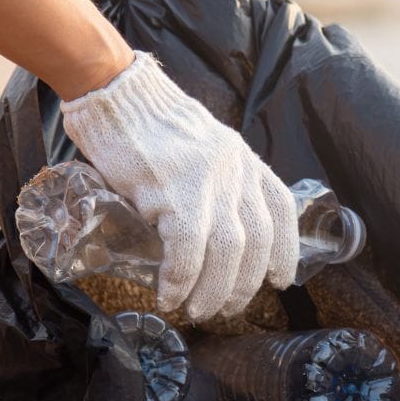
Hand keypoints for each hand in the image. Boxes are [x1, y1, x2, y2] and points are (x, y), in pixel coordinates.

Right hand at [59, 52, 297, 319]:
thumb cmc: (146, 124)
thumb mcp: (198, 147)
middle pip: (257, 240)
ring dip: (213, 290)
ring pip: (227, 251)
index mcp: (243, 158)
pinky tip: (170, 293)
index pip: (281, 209)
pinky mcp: (172, 191)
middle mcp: (234, 169)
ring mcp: (206, 180)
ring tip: (197, 310)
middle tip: (225, 308)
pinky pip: (188, 249)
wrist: (113, 90)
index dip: (286, 250)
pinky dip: (181, 279)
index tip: (281, 280)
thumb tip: (210, 232)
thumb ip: (213, 181)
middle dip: (244, 284)